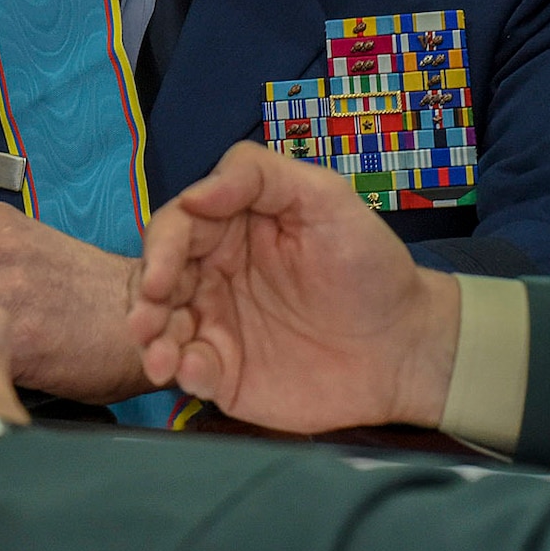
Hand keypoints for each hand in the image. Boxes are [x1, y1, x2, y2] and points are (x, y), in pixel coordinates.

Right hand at [128, 141, 459, 434]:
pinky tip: (192, 374)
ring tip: (160, 358)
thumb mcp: (327, 198)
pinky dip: (181, 372)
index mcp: (235, 225)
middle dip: (145, 298)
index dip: (162, 247)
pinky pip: (189, 371)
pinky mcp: (227, 372)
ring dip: (151, 340)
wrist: (405, 346)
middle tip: (146, 320)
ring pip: (162, 327)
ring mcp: (219, 324)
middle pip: (159, 277)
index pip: (180, 226)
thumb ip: (262, 176)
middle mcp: (217, 272)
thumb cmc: (370, 265)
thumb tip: (196, 193)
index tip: (163, 275)